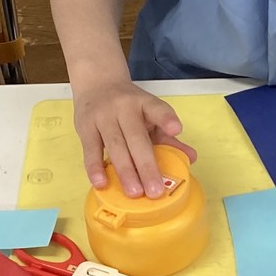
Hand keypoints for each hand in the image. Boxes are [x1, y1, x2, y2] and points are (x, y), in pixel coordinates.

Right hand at [71, 76, 194, 197]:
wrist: (96, 83)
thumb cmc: (128, 106)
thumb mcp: (149, 114)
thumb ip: (167, 136)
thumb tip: (190, 158)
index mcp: (144, 103)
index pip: (156, 108)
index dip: (166, 118)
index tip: (176, 130)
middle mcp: (124, 108)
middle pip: (136, 138)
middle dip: (146, 166)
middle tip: (155, 191)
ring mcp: (103, 117)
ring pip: (114, 146)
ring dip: (125, 171)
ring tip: (134, 193)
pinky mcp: (85, 128)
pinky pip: (90, 150)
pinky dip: (95, 168)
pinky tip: (102, 184)